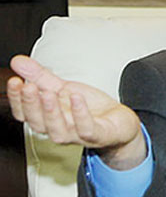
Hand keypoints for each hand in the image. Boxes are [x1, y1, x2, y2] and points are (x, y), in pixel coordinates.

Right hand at [7, 55, 145, 169]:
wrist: (119, 122)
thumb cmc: (89, 108)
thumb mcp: (64, 88)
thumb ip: (41, 77)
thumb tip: (18, 61)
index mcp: (48, 119)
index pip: (25, 114)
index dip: (17, 100)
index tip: (14, 81)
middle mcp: (60, 130)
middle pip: (38, 123)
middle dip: (31, 105)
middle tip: (28, 87)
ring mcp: (79, 135)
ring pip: (59, 131)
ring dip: (51, 113)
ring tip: (48, 93)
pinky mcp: (99, 135)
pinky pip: (87, 129)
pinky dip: (80, 115)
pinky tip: (76, 98)